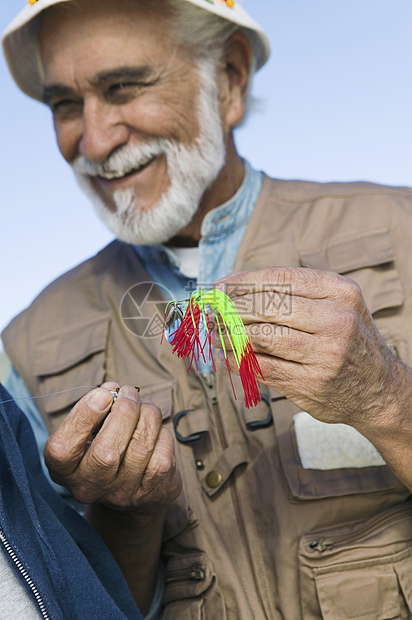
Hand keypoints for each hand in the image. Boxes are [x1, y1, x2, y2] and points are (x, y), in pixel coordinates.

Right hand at [44, 383, 181, 512]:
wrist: (135, 488)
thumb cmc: (108, 444)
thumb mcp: (91, 429)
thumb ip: (96, 408)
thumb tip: (113, 391)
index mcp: (64, 469)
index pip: (62, 449)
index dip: (83, 418)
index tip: (103, 394)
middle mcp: (88, 487)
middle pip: (106, 452)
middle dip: (124, 412)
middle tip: (129, 392)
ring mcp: (121, 494)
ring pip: (139, 449)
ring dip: (148, 417)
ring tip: (146, 407)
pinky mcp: (150, 494)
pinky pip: (161, 458)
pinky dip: (162, 436)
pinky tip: (156, 433)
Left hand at [215, 267, 409, 430]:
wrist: (380, 389)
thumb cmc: (348, 340)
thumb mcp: (336, 305)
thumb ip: (292, 295)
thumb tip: (233, 290)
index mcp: (340, 292)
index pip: (279, 279)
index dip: (242, 282)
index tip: (219, 288)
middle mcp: (336, 320)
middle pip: (267, 306)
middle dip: (231, 308)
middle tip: (212, 311)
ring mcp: (325, 355)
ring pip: (261, 337)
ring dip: (230, 334)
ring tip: (216, 332)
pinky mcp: (312, 384)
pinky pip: (263, 367)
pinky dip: (238, 360)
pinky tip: (227, 355)